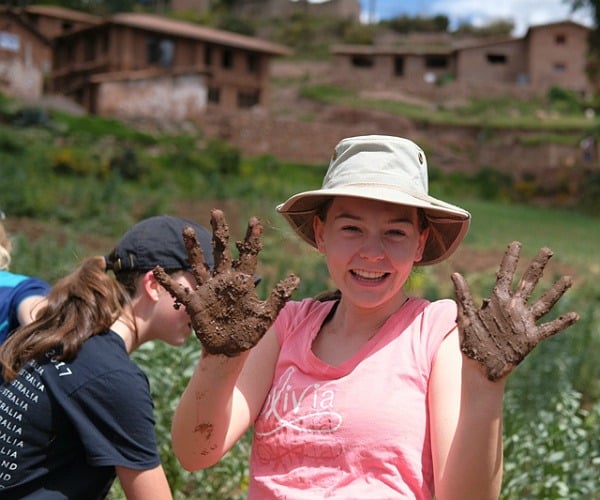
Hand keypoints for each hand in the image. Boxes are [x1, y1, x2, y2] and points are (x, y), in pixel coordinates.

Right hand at [153, 209, 299, 355]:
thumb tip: (296, 277)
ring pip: (199, 263)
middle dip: (219, 231)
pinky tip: (157, 270)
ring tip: (187, 229)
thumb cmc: (249, 331)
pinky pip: (179, 291)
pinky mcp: (195, 303)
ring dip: (193, 248)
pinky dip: (168, 282)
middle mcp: (223, 280)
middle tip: (216, 212)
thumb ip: (280, 295)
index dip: (251, 238)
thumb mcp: (267, 314)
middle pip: (220, 250)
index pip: (248, 254)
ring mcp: (208, 290)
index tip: (255, 220)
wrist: (231, 349)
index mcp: (242, 281)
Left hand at [451, 241, 579, 380]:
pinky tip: (574, 315)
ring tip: (567, 279)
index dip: (510, 259)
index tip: (516, 243)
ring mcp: (523, 322)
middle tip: (547, 250)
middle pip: (528, 282)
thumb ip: (463, 295)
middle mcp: (513, 307)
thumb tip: (455, 273)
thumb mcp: (466, 317)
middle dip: (537, 266)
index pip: (505, 274)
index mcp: (496, 300)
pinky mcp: (530, 338)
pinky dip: (561, 323)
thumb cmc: (471, 342)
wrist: (479, 367)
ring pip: (543, 302)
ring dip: (556, 291)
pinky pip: (549, 328)